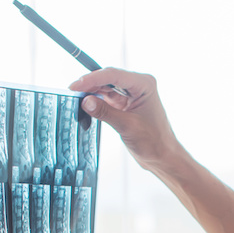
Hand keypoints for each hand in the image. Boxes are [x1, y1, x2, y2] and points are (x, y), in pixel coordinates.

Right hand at [69, 68, 183, 171]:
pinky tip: (84, 104)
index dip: (92, 79)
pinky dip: (95, 100)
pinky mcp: (124, 104)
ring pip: (104, 87)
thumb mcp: (127, 127)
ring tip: (75, 98)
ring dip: (90, 91)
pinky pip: (106, 97)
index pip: (113, 75)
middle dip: (89, 84)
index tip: (76, 85)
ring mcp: (130, 94)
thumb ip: (105, 112)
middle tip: (71, 91)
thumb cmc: (154, 142)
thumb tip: (85, 101)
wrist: (163, 157)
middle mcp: (138, 86)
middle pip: (107, 78)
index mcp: (144, 85)